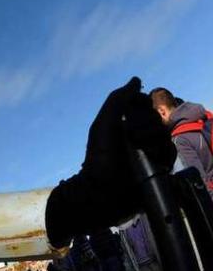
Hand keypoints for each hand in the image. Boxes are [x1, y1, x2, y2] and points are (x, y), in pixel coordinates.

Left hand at [46, 77, 173, 246]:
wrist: (104, 189)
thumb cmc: (100, 155)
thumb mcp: (105, 123)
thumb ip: (118, 99)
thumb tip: (137, 80)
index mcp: (125, 124)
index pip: (145, 106)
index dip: (142, 106)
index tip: (133, 112)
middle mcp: (139, 135)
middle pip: (157, 119)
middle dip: (145, 125)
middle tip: (131, 137)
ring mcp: (150, 151)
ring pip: (165, 134)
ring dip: (152, 140)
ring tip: (138, 150)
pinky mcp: (160, 166)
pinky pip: (170, 152)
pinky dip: (160, 153)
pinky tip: (149, 158)